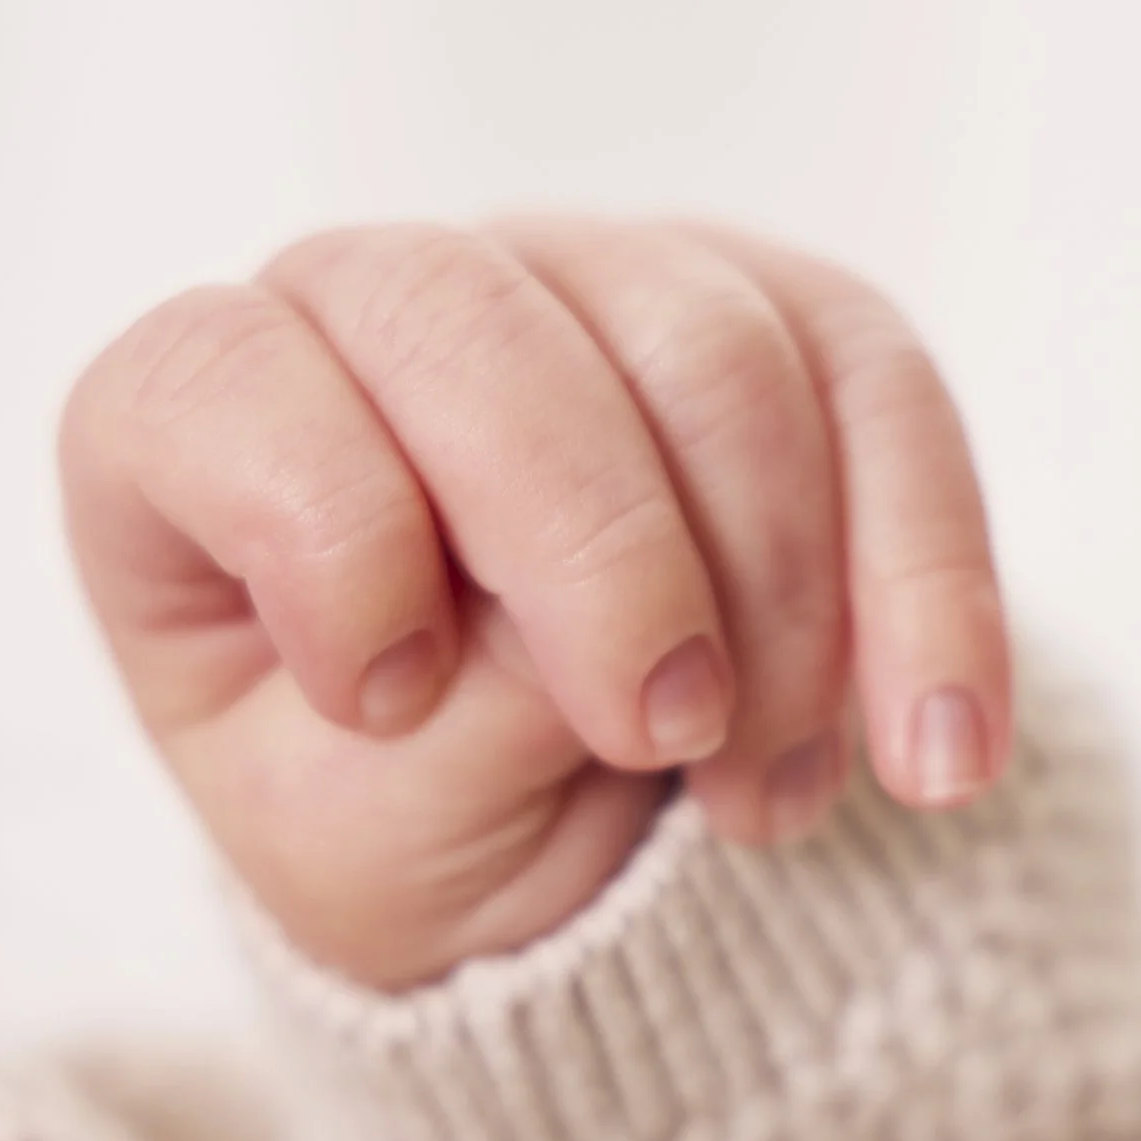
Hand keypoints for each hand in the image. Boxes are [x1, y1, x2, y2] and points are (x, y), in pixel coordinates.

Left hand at [59, 218, 1013, 989]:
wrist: (568, 853)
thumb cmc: (403, 827)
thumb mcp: (364, 843)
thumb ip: (454, 728)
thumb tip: (628, 633)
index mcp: (200, 434)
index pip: (216, 382)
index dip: (318, 524)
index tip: (388, 704)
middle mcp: (379, 312)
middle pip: (476, 325)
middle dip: (595, 547)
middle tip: (663, 735)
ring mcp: (583, 286)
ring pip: (705, 343)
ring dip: (774, 596)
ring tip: (770, 798)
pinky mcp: (775, 319)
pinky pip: (882, 389)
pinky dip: (928, 581)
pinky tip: (940, 750)